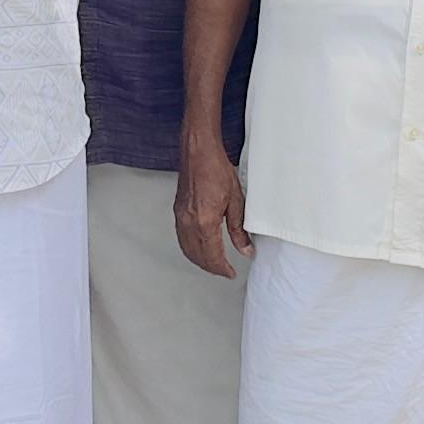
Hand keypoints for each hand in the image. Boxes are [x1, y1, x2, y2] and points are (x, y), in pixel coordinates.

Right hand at [173, 139, 250, 280]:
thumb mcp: (236, 201)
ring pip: (187, 249)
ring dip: (200, 260)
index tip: (230, 273)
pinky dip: (190, 249)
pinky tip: (199, 248)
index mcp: (204, 221)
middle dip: (211, 268)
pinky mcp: (177, 211)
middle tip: (224, 271)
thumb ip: (239, 229)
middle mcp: (189, 222)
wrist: (198, 151)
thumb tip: (245, 250)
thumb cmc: (216, 169)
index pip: (212, 256)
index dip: (222, 268)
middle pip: (198, 256)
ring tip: (213, 264)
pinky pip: (181, 238)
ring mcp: (180, 217)